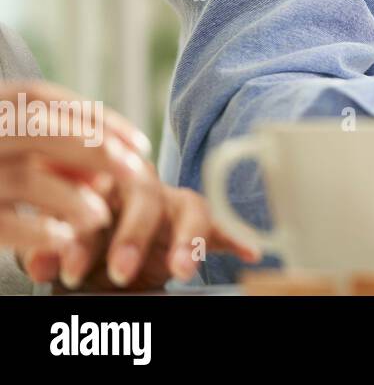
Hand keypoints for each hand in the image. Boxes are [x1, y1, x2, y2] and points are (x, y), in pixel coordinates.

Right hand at [0, 81, 152, 257]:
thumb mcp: (5, 141)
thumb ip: (45, 142)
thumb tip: (108, 163)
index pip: (42, 98)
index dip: (97, 117)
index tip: (140, 144)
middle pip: (41, 131)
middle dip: (97, 151)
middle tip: (135, 174)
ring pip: (26, 178)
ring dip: (72, 198)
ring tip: (100, 216)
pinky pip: (0, 221)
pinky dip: (37, 230)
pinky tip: (63, 240)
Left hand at [22, 182, 260, 290]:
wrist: (96, 245)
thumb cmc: (76, 239)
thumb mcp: (56, 247)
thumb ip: (51, 253)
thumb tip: (42, 262)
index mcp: (99, 181)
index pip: (93, 197)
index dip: (82, 234)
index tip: (69, 272)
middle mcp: (141, 185)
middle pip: (147, 195)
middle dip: (135, 236)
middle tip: (121, 273)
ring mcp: (173, 203)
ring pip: (192, 206)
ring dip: (187, 239)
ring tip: (184, 272)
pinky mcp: (196, 224)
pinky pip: (221, 227)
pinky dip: (236, 239)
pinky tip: (250, 254)